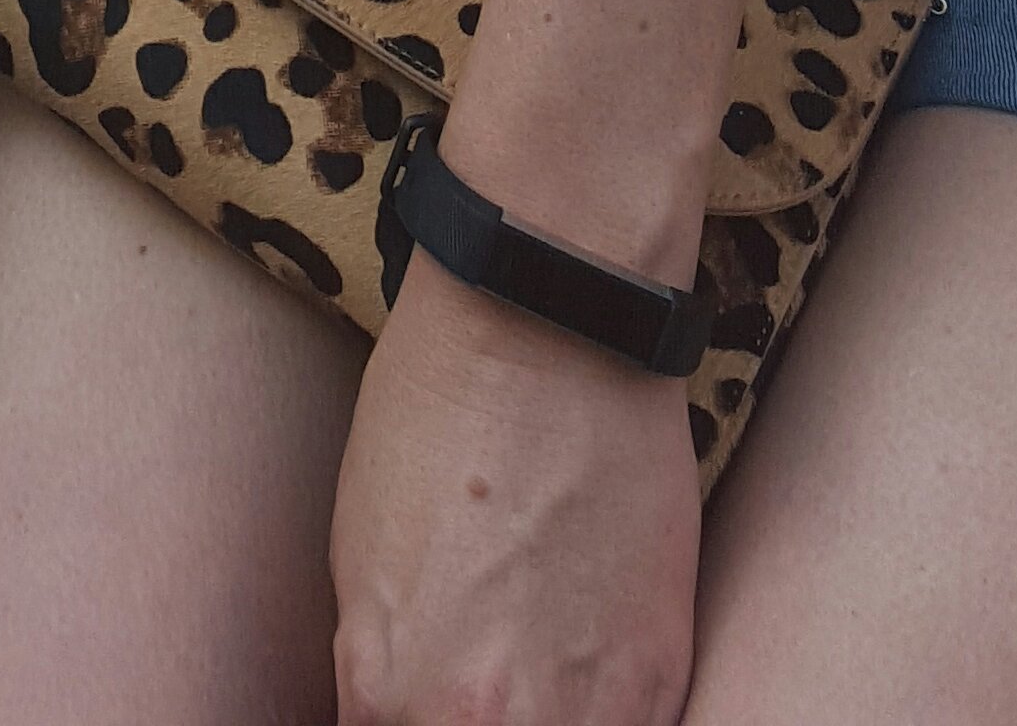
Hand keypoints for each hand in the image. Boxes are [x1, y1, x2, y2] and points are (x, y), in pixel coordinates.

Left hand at [329, 258, 699, 725]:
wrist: (548, 330)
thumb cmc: (435, 419)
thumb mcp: (358, 562)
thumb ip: (386, 678)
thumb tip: (403, 717)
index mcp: (392, 696)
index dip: (406, 720)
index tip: (423, 696)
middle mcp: (486, 725)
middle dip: (470, 720)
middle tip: (480, 675)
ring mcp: (584, 712)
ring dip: (543, 720)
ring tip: (530, 666)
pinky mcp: (658, 677)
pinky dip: (601, 712)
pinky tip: (581, 664)